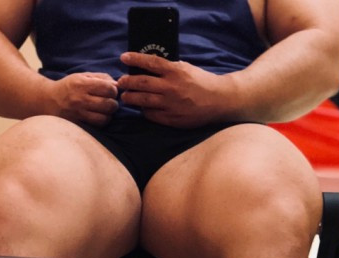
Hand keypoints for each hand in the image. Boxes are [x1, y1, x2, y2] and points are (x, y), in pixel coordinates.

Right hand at [47, 72, 118, 125]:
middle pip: (108, 104)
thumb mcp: (82, 76)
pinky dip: (101, 122)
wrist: (49, 100)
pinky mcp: (77, 124)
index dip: (114, 90)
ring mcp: (78, 113)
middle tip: (110, 102)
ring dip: (109, 115)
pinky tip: (99, 117)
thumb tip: (117, 84)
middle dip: (113, 103)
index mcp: (82, 84)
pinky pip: (96, 126)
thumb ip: (100, 78)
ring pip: (104, 118)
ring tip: (106, 111)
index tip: (111, 91)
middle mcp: (80, 99)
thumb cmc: (69, 87)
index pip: (108, 88)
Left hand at [118, 53, 233, 127]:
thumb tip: (150, 66)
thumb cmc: (202, 82)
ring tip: (125, 97)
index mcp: (175, 71)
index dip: (135, 59)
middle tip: (120, 82)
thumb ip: (169, 68)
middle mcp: (171, 87)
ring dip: (131, 98)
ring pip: (143, 101)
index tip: (123, 58)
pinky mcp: (172, 119)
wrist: (218, 100)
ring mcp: (170, 104)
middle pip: (142, 83)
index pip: (150, 62)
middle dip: (127, 82)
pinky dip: (144, 111)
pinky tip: (140, 109)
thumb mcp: (186, 68)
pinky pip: (151, 115)